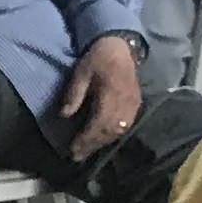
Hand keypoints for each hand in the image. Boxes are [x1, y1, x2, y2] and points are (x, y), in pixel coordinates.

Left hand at [57, 33, 142, 159]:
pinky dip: (113, 135)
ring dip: (102, 142)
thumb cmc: (97, 59)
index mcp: (111, 93)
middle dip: (92, 145)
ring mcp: (133, 104)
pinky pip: (126, 126)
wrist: (120, 46)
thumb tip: (64, 115)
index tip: (73, 149)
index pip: (99, 123)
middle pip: (109, 130)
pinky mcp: (137, 104)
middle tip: (77, 156)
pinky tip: (102, 139)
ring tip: (87, 150)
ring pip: (119, 131)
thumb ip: (74, 94)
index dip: (86, 138)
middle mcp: (125, 102)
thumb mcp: (80, 72)